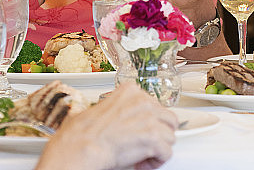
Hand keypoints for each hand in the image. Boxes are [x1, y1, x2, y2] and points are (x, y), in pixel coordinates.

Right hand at [36, 83, 176, 169]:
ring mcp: (150, 118)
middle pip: (168, 118)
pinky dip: (157, 161)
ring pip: (170, 136)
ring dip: (159, 148)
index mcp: (131, 91)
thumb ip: (120, 109)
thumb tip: (126, 118)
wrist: (82, 145)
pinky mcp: (154, 137)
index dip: (149, 121)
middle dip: (159, 133)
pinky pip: (167, 152)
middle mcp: (143, 101)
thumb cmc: (85, 132)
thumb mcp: (102, 108)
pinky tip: (142, 163)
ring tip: (143, 155)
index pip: (154, 104)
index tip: (141, 130)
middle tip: (146, 144)